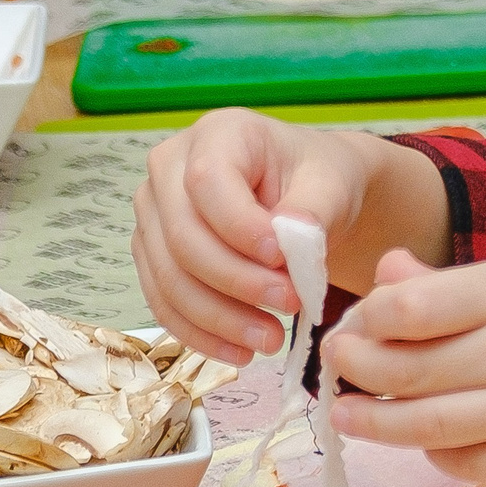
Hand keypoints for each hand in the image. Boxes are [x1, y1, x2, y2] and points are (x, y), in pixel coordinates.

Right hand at [130, 108, 446, 364]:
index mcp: (218, 134)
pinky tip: (240, 353)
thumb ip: (313, 209)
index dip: (240, 227)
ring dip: (219, 319)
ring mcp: (154, 214)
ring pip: (169, 277)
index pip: (207, 181)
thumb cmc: (320, 182)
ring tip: (272, 341)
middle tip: (291, 306)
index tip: (284, 260)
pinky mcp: (153, 256)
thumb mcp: (332, 185)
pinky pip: (164, 302)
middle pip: (182, 236)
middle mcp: (169, 168)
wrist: (309, 200)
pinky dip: (201, 334)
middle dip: (237, 282)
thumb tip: (290, 238)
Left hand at [325, 250, 485, 486]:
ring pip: (424, 426)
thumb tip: (383, 274)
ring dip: (374, 423)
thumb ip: (454, 284)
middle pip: (405, 371)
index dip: (363, 321)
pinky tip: (430, 438)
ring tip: (348, 416)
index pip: (407, 308)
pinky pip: (464, 464)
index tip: (350, 328)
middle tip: (339, 371)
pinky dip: (435, 453)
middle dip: (356, 372)